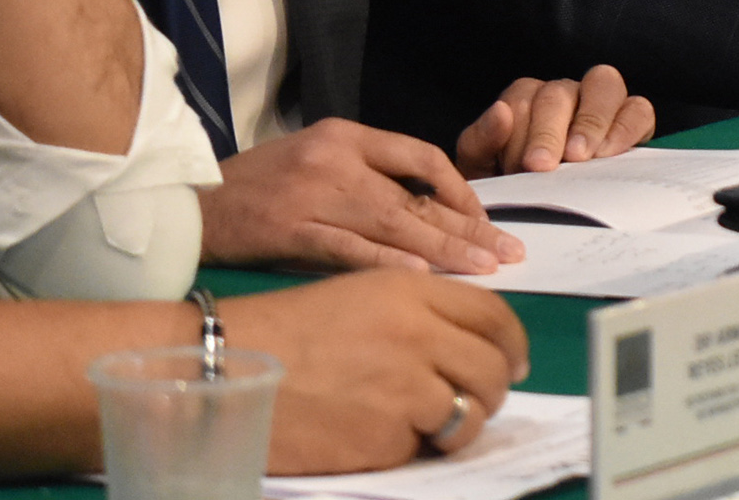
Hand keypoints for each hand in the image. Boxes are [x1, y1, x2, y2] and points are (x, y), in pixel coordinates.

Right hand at [200, 118, 525, 274]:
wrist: (186, 202)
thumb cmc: (257, 187)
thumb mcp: (316, 160)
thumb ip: (367, 176)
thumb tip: (430, 211)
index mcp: (345, 135)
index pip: (422, 156)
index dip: (460, 191)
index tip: (484, 220)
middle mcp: (335, 160)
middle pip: (417, 196)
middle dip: (468, 227)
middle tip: (508, 252)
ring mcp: (313, 195)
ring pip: (394, 224)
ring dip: (444, 250)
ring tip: (483, 269)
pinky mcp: (289, 231)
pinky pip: (350, 250)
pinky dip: (388, 262)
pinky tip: (423, 276)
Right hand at [223, 271, 529, 473]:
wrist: (223, 370)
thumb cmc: (288, 331)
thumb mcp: (362, 296)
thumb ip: (421, 313)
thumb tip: (475, 344)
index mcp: (414, 292)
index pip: (495, 316)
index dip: (513, 343)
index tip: (515, 361)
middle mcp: (419, 335)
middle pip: (493, 367)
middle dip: (496, 387)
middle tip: (481, 399)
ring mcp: (406, 388)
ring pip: (471, 412)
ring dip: (463, 423)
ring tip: (437, 424)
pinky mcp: (385, 437)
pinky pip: (423, 445)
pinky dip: (412, 445)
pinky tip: (382, 435)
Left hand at [454, 65, 656, 176]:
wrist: (543, 217)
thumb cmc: (511, 186)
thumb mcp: (482, 168)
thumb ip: (481, 140)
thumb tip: (501, 111)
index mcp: (524, 100)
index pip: (523, 98)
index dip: (521, 131)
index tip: (523, 166)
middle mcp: (564, 93)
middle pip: (559, 92)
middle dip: (549, 132)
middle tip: (543, 167)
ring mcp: (600, 102)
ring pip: (603, 83)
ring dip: (590, 120)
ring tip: (580, 158)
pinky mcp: (632, 118)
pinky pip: (637, 108)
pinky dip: (626, 127)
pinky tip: (610, 155)